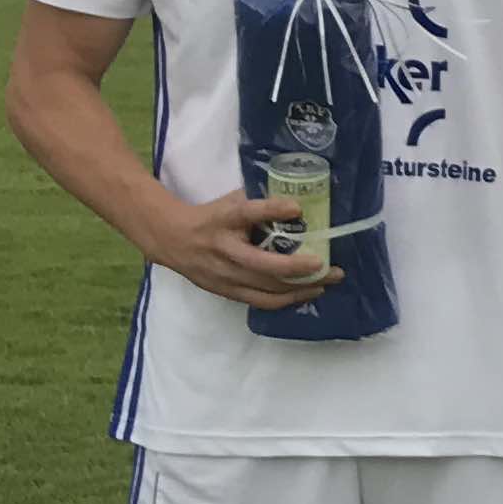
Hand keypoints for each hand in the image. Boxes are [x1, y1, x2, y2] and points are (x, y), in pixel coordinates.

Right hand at [149, 192, 338, 308]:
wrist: (172, 240)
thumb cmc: (211, 218)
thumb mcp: (230, 203)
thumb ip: (260, 203)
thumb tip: (299, 205)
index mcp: (224, 220)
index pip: (248, 213)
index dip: (272, 210)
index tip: (297, 208)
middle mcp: (224, 250)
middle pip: (265, 265)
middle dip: (302, 269)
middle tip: (331, 267)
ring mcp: (224, 275)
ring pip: (267, 289)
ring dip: (301, 289)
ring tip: (326, 283)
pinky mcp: (226, 291)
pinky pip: (261, 301)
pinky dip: (286, 299)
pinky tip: (306, 292)